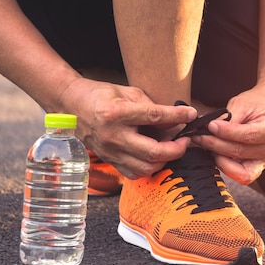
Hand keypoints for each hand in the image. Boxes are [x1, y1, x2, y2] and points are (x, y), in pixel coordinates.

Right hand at [60, 77, 195, 178]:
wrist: (71, 105)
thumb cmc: (101, 95)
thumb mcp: (128, 92)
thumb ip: (151, 106)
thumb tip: (176, 118)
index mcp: (116, 113)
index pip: (154, 116)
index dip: (177, 117)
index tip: (192, 115)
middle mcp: (112, 136)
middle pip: (153, 151)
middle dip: (177, 148)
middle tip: (186, 139)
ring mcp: (110, 152)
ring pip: (146, 167)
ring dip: (166, 159)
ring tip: (174, 148)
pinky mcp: (109, 161)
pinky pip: (135, 173)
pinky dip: (151, 167)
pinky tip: (158, 156)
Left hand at [192, 87, 264, 184]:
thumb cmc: (258, 103)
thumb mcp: (244, 103)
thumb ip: (229, 118)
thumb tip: (210, 130)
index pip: (248, 136)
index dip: (227, 133)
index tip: (211, 125)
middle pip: (240, 153)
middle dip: (216, 145)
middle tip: (200, 135)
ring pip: (239, 169)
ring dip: (219, 158)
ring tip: (206, 144)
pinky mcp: (258, 167)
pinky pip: (240, 174)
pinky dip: (225, 164)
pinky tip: (215, 152)